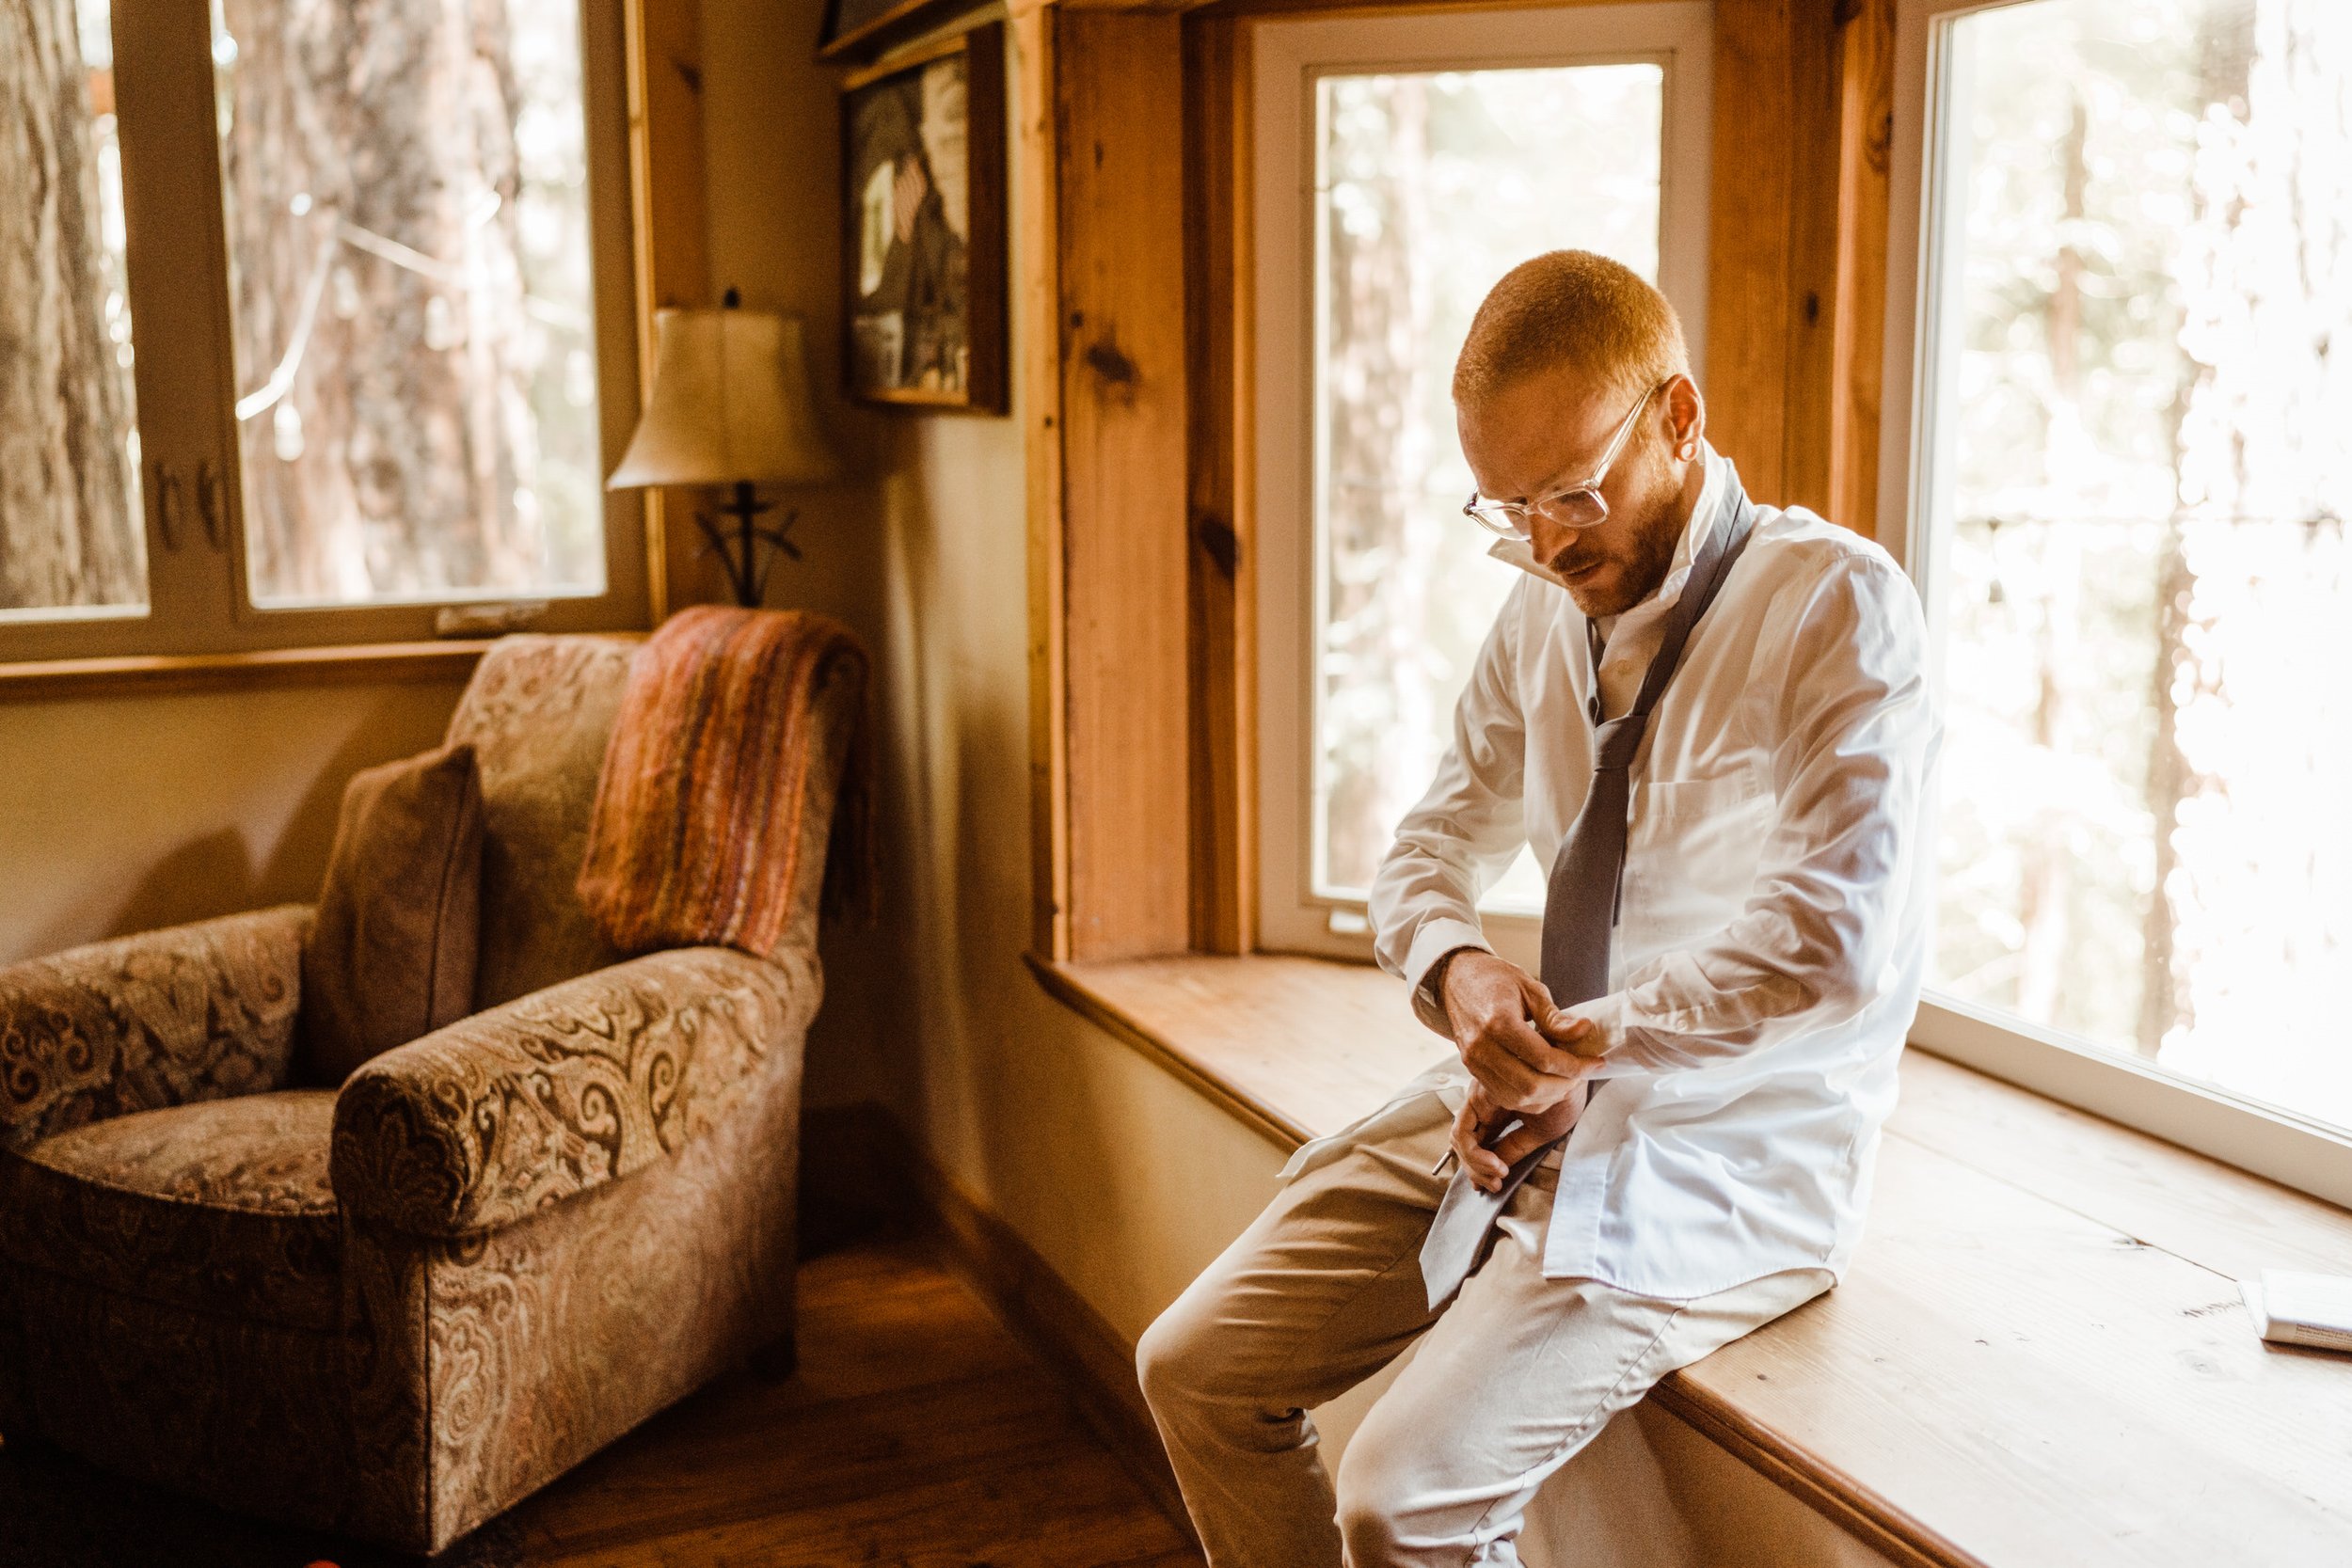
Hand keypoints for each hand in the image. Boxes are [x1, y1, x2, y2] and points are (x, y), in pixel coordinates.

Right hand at [1435, 949, 1602, 1116]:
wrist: (1456, 979)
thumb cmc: (1494, 979)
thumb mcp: (1530, 988)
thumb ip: (1555, 1017)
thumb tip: (1584, 1031)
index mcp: (1498, 1022)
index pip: (1543, 1058)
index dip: (1575, 1066)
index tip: (1595, 1063)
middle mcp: (1482, 1047)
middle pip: (1530, 1085)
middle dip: (1563, 1085)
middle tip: (1582, 1074)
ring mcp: (1474, 1062)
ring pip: (1517, 1098)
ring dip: (1547, 1096)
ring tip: (1566, 1081)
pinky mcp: (1472, 1070)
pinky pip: (1504, 1097)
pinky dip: (1529, 1099)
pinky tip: (1545, 1086)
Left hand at [1450, 1082, 1583, 1192]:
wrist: (1574, 1071)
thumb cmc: (1564, 1097)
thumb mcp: (1541, 1131)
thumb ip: (1515, 1147)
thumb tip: (1498, 1169)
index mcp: (1499, 1113)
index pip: (1479, 1145)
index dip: (1480, 1169)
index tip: (1494, 1187)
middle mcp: (1486, 1107)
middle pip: (1465, 1145)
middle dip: (1475, 1171)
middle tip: (1494, 1186)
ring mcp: (1479, 1101)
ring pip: (1460, 1141)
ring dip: (1474, 1166)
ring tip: (1499, 1175)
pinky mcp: (1477, 1099)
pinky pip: (1463, 1133)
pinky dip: (1475, 1154)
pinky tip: (1498, 1164)